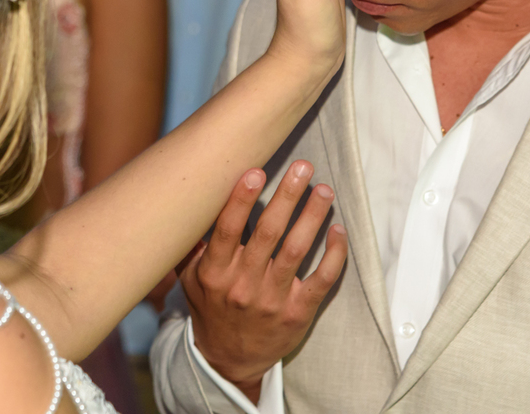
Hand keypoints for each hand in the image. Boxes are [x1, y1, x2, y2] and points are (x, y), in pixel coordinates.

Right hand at [179, 160, 348, 403]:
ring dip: (312, 217)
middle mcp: (243, 285)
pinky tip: (338, 230)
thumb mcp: (191, 280)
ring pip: (296, 251)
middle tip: (303, 168)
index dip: (241, 199)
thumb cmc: (212, 309)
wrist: (229, 361)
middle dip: (287, 196)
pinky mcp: (297, 313)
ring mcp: (272, 300)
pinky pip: (321, 280)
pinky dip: (332, 254)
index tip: (256, 171)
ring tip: (324, 191)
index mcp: (215, 273)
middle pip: (268, 234)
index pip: (228, 230)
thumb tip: (191, 202)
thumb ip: (191, 245)